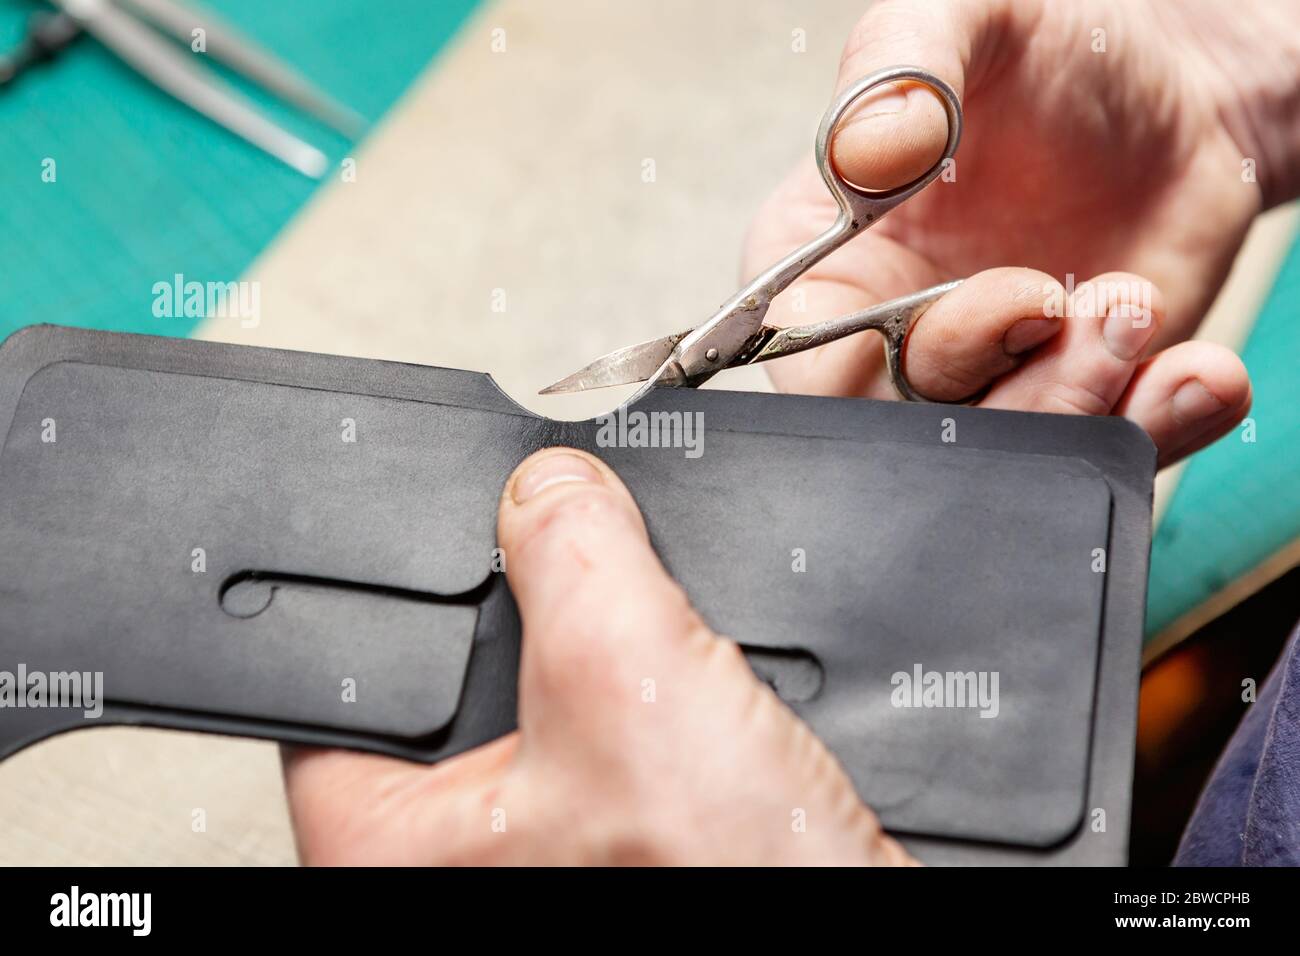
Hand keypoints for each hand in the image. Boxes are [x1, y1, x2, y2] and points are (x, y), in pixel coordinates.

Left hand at [284, 448, 913, 864]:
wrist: (853, 911)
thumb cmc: (724, 878)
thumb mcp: (621, 671)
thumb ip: (570, 547)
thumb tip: (549, 485)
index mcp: (395, 839)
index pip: (345, 675)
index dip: (399, 585)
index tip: (454, 525)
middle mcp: (463, 844)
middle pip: (462, 664)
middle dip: (535, 603)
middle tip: (580, 572)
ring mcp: (550, 833)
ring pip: (555, 684)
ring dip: (613, 639)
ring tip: (661, 649)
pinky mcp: (623, 818)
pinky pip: (618, 711)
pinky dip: (656, 674)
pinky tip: (700, 672)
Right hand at [746, 0, 1297, 466]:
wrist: (1177, 91)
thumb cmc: (1050, 53)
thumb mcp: (963, 22)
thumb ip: (897, 71)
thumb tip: (864, 154)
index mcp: (825, 266)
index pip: (804, 358)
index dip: (862, 360)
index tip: (957, 302)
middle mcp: (890, 338)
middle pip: (901, 426)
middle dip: (988, 376)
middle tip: (1054, 296)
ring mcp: (986, 381)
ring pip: (1000, 454)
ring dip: (1074, 400)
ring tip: (1130, 305)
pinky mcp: (1071, 402)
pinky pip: (1094, 457)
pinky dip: (1151, 427)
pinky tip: (1193, 369)